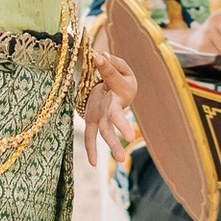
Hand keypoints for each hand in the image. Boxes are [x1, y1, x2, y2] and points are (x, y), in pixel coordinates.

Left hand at [80, 45, 135, 165]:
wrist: (118, 89)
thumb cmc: (119, 77)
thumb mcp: (119, 66)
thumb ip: (110, 63)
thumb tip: (99, 56)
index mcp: (122, 87)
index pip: (112, 77)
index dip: (106, 67)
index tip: (99, 58)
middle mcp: (114, 104)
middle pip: (117, 116)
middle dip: (122, 126)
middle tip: (129, 138)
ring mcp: (104, 115)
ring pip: (108, 131)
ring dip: (113, 145)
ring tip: (121, 160)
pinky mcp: (93, 120)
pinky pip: (92, 137)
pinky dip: (91, 150)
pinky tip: (92, 164)